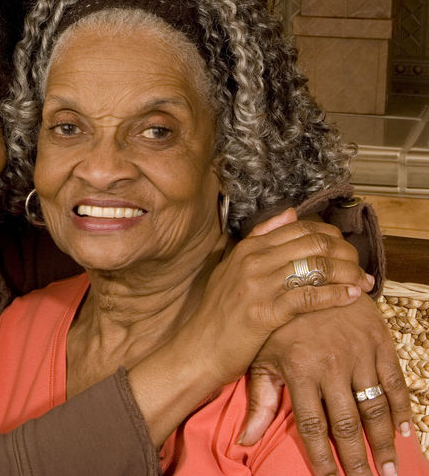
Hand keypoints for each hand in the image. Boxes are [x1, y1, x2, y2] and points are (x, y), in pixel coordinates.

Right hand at [190, 208, 371, 386]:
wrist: (199, 349)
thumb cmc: (219, 313)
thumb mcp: (232, 268)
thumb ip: (260, 239)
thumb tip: (290, 212)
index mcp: (247, 248)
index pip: (300, 228)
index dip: (331, 236)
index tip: (346, 250)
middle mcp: (253, 262)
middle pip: (313, 244)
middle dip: (345, 253)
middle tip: (361, 268)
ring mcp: (257, 286)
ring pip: (315, 267)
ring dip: (347, 273)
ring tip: (363, 283)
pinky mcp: (264, 314)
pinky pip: (309, 297)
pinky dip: (336, 295)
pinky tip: (350, 297)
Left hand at [240, 297, 410, 475]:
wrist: (306, 272)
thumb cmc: (278, 322)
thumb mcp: (262, 357)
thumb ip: (259, 400)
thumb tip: (243, 441)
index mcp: (299, 368)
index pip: (313, 425)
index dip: (323, 458)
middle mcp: (331, 363)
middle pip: (348, 423)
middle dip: (358, 459)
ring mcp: (358, 352)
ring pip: (375, 407)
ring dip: (384, 442)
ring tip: (389, 470)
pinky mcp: (378, 340)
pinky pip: (394, 380)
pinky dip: (402, 408)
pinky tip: (405, 432)